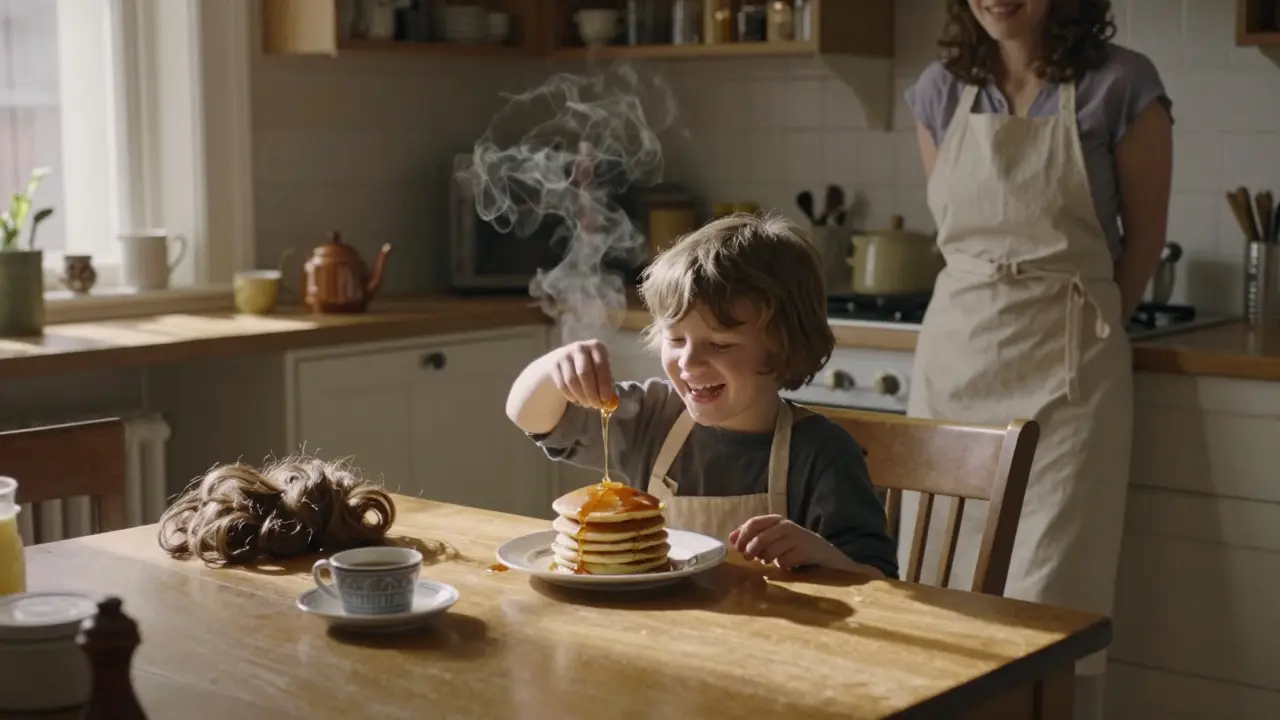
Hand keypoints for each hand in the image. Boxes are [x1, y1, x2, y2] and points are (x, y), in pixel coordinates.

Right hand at [547, 339, 615, 409]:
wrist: (566, 359)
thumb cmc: (591, 367)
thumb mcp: (601, 369)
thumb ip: (606, 383)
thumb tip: (608, 401)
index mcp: (596, 347)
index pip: (601, 365)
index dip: (604, 384)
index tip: (606, 399)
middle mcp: (580, 348)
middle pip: (584, 373)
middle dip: (591, 393)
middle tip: (596, 405)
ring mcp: (565, 355)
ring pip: (572, 381)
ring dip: (581, 396)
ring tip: (587, 404)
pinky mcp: (555, 365)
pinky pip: (562, 385)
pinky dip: (570, 395)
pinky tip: (576, 400)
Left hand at [728, 515, 842, 570]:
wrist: (819, 551)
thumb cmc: (790, 544)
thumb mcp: (771, 536)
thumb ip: (751, 535)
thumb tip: (731, 538)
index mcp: (775, 520)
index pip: (753, 523)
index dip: (742, 536)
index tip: (737, 548)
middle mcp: (786, 526)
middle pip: (761, 538)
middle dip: (751, 550)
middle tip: (748, 558)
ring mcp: (796, 538)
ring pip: (771, 552)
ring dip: (766, 559)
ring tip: (768, 560)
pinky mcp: (804, 551)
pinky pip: (783, 561)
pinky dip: (780, 566)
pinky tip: (783, 565)